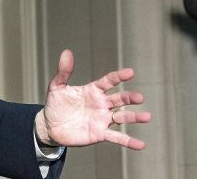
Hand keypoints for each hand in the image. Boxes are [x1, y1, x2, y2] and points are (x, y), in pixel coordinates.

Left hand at [34, 49, 151, 149]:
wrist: (50, 126)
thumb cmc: (55, 105)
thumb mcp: (57, 86)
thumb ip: (64, 71)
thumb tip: (67, 52)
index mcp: (93, 91)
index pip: (109, 81)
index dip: (119, 76)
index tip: (130, 72)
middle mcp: (101, 104)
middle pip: (119, 99)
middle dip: (130, 98)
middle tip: (140, 97)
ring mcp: (102, 119)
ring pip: (122, 117)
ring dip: (134, 117)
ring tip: (147, 116)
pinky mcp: (100, 134)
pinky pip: (117, 138)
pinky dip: (129, 141)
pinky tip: (141, 145)